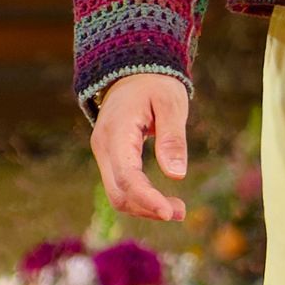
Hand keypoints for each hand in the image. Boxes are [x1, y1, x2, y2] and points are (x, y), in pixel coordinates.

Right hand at [90, 72, 189, 223]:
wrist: (133, 72)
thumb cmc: (155, 84)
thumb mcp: (170, 103)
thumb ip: (172, 138)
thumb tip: (176, 175)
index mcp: (116, 132)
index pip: (127, 176)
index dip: (147, 198)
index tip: (169, 213)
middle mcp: (103, 146)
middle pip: (118, 192)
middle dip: (148, 208)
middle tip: (181, 212)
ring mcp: (104, 153)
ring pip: (117, 194)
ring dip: (145, 208)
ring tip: (178, 210)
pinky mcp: (111, 158)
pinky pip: (121, 186)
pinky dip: (140, 198)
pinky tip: (162, 201)